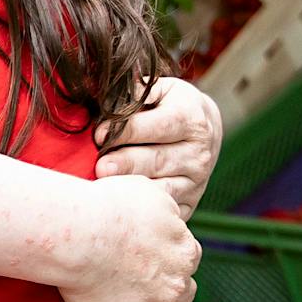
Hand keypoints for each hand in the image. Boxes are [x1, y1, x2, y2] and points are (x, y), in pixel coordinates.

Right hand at [58, 175, 200, 301]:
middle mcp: (179, 282)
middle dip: (169, 289)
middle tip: (144, 287)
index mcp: (185, 249)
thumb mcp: (146, 190)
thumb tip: (168, 211)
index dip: (170, 258)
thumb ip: (164, 204)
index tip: (151, 258)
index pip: (188, 257)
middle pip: (185, 291)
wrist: (78, 235)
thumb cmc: (105, 206)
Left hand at [94, 78, 222, 217]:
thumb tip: (112, 100)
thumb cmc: (168, 107)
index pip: (158, 126)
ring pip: (161, 190)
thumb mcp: (160, 90)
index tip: (99, 134)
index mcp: (192, 120)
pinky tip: (120, 205)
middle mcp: (199, 153)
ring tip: (105, 187)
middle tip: (101, 167)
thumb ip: (137, 92)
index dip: (126, 130)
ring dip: (131, 190)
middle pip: (157, 160)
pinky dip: (142, 210)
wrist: (202, 132)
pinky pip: (164, 210)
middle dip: (126, 164)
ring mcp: (196, 181)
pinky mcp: (189, 203)